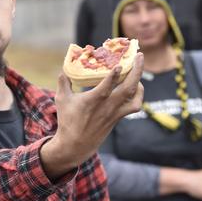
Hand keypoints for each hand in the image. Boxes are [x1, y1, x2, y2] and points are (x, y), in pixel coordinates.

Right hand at [41, 53, 143, 178]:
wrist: (76, 145)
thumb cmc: (68, 121)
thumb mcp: (62, 100)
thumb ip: (63, 83)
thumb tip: (63, 70)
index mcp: (93, 100)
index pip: (106, 87)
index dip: (113, 76)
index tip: (120, 65)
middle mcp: (108, 106)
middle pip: (128, 88)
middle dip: (137, 70)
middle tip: (140, 55)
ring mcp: (115, 112)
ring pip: (134, 97)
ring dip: (139, 82)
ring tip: (137, 70)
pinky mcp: (119, 117)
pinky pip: (134, 105)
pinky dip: (138, 94)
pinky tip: (135, 87)